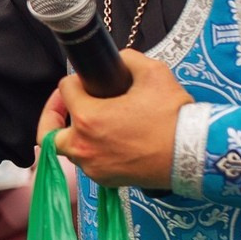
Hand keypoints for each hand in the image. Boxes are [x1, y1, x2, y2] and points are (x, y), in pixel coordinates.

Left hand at [51, 52, 191, 189]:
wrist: (190, 154)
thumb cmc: (172, 115)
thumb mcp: (153, 73)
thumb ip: (128, 59)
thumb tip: (118, 61)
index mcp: (88, 118)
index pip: (64, 91)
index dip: (73, 80)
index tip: (83, 80)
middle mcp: (83, 147)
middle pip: (50, 132)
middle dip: (55, 115)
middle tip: (67, 104)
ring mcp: (92, 167)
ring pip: (68, 150)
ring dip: (74, 134)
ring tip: (91, 120)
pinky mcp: (105, 180)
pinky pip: (87, 163)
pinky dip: (90, 150)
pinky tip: (107, 139)